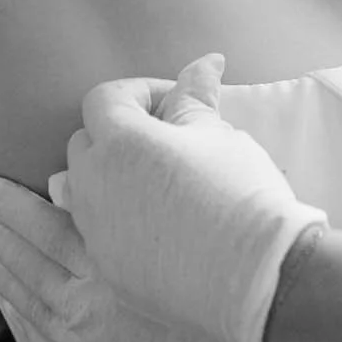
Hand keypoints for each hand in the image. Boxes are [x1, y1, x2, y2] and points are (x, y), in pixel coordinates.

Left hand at [0, 177, 324, 341]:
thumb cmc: (234, 289)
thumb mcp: (182, 233)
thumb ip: (124, 196)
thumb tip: (66, 178)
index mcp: (110, 261)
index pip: (41, 222)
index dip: (6, 202)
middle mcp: (88, 304)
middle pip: (25, 258)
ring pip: (28, 301)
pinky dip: (25, 318)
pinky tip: (12, 301)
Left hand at [50, 57, 325, 341]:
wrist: (259, 277)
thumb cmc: (242, 195)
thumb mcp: (220, 135)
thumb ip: (195, 98)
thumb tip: (203, 64)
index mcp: (120, 141)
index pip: (104, 99)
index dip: (139, 93)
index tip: (174, 101)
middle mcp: (94, 184)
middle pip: (85, 144)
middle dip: (118, 134)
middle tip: (166, 141)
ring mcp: (95, 232)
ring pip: (82, 191)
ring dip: (108, 179)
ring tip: (153, 184)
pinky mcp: (107, 269)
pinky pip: (95, 234)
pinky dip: (116, 221)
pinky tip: (157, 226)